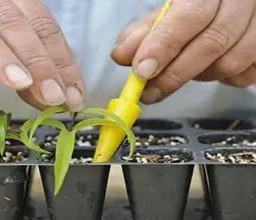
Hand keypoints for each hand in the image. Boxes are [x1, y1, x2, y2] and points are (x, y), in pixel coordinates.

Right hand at [0, 0, 84, 110]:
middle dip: (36, 59)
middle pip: (10, 20)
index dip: (60, 59)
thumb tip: (61, 100)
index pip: (40, 24)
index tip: (72, 94)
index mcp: (6, 2)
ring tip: (18, 84)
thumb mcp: (5, 63)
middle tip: (53, 95)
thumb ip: (32, 78)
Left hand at [111, 0, 255, 103]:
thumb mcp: (169, 12)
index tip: (142, 71)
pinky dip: (222, 79)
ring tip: (181, 71)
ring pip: (231, 63)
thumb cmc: (197, 9)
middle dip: (175, 73)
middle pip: (212, 43)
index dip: (164, 45)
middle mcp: (243, 0)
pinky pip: (246, 75)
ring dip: (199, 76)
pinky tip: (208, 68)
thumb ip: (145, 32)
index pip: (190, 15)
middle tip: (148, 91)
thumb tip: (121, 55)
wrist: (231, 5)